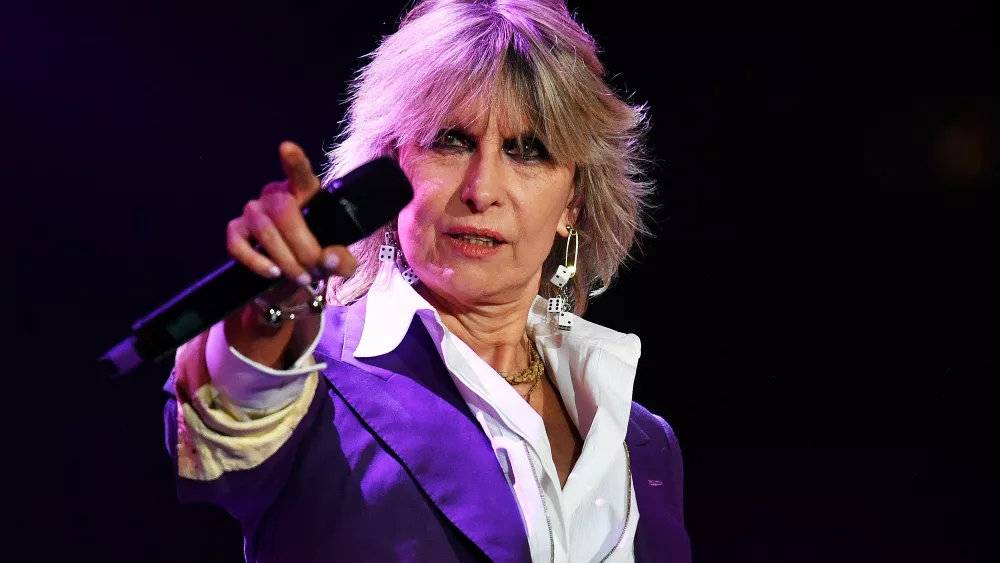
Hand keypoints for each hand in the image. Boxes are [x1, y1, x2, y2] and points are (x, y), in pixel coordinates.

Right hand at [222, 142, 357, 366]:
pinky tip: (273, 273)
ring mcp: (252, 211)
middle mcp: (275, 195)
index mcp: (305, 193)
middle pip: (282, 210)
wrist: (293, 278)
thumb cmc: (317, 258)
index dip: (293, 162)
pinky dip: (256, 261)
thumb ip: (341, 261)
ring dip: (285, 258)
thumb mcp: (337, 261)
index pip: (299, 174)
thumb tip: (329, 259)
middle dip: (302, 245)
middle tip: (315, 271)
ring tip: (302, 278)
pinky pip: (237, 243)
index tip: (287, 148)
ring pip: (263, 228)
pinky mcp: (236, 231)